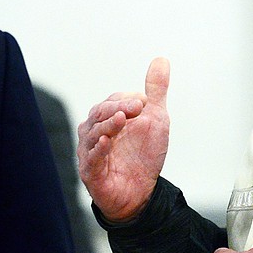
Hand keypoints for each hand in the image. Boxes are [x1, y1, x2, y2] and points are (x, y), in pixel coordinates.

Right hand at [77, 57, 170, 222]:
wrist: (140, 193)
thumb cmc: (142, 155)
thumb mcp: (155, 119)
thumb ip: (156, 90)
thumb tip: (161, 60)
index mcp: (107, 117)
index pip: (112, 102)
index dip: (127, 100)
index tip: (144, 102)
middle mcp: (94, 132)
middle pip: (100, 114)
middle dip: (117, 108)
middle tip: (137, 107)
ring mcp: (91, 151)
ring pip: (94, 133)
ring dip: (108, 125)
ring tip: (121, 120)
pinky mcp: (91, 172)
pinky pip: (91, 158)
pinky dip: (99, 150)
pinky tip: (108, 142)